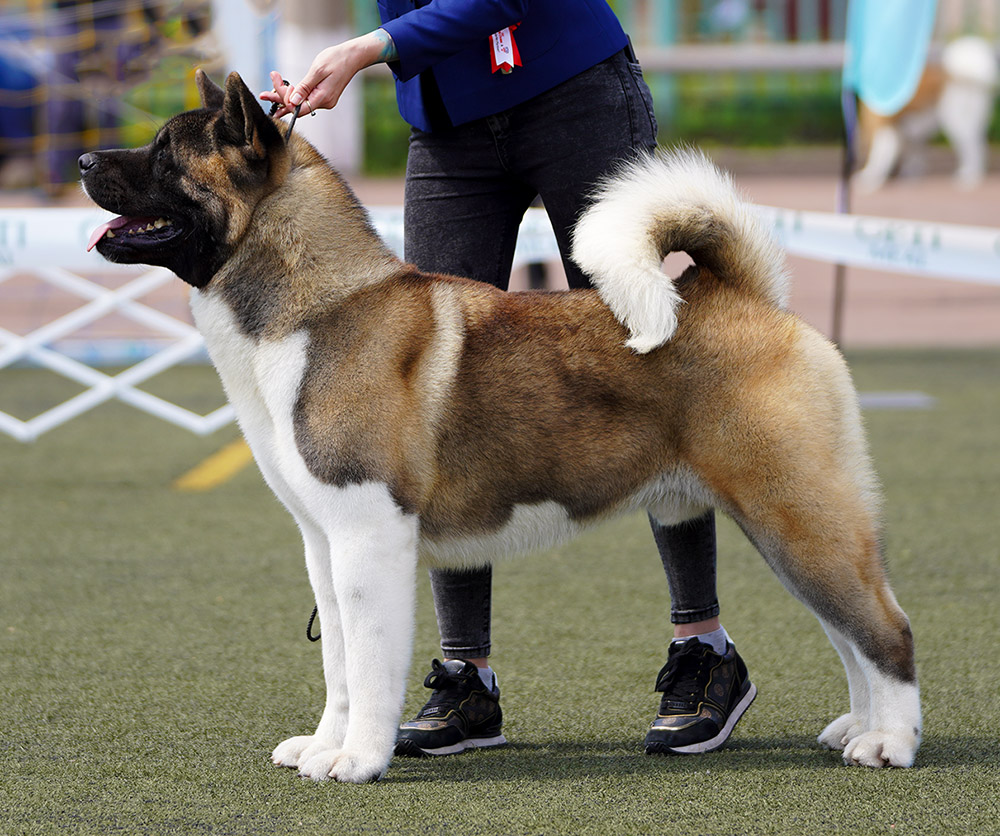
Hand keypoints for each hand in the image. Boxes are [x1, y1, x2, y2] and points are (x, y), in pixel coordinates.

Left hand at [259, 32, 394, 118]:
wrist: (352, 56)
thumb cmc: (336, 59)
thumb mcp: (318, 70)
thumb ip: (305, 87)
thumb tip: (293, 102)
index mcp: (323, 98)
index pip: (299, 108)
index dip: (283, 102)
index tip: (272, 92)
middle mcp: (324, 102)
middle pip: (297, 106)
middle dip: (280, 98)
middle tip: (264, 94)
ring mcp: (324, 100)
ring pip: (301, 102)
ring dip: (285, 95)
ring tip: (270, 88)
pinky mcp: (323, 96)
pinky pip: (306, 98)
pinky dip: (295, 94)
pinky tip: (284, 89)